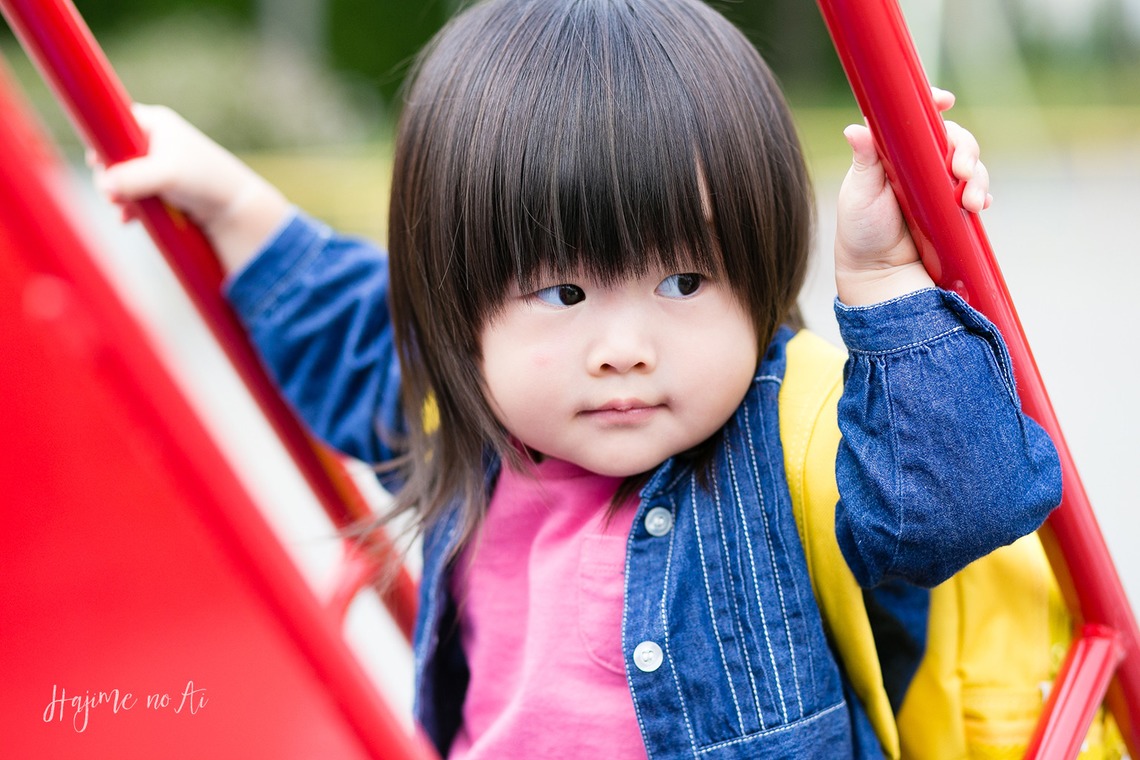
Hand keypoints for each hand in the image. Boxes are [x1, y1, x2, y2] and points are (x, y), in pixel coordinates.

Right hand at [92, 104, 289, 272]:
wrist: (235, 208)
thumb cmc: (205, 180)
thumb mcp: (166, 175)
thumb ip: (133, 178)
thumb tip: (104, 185)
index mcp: (156, 124)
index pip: (116, 121)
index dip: (103, 140)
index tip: (96, 162)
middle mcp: (156, 141)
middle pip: (116, 153)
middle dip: (109, 176)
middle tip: (111, 195)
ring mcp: (159, 166)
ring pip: (124, 178)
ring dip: (118, 195)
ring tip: (121, 210)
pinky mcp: (163, 189)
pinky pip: (136, 195)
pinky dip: (130, 207)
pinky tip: (127, 220)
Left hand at [834, 88, 990, 305]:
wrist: (878, 273)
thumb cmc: (861, 231)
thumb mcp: (859, 193)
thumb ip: (864, 160)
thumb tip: (855, 127)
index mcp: (894, 151)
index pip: (917, 119)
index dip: (933, 104)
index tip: (945, 101)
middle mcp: (919, 163)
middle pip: (953, 139)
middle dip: (965, 148)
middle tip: (961, 169)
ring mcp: (939, 185)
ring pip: (969, 165)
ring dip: (977, 176)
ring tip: (971, 201)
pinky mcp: (953, 207)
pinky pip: (976, 193)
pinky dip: (982, 195)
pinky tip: (979, 206)